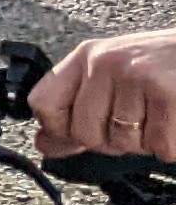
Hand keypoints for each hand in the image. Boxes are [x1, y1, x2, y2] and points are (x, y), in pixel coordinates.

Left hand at [32, 33, 175, 160]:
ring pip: (125, 143)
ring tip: (160, 115)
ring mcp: (137, 78)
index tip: (75, 133)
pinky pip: (160, 148)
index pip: (43, 103)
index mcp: (87, 56)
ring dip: (147, 141)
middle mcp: (106, 63)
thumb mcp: (115, 76)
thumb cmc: (165, 66)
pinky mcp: (168, 96)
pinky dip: (171, 145)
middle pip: (85, 133)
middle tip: (138, 120)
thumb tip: (44, 143)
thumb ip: (78, 109)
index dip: (58, 129)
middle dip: (113, 141)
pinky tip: (175, 121)